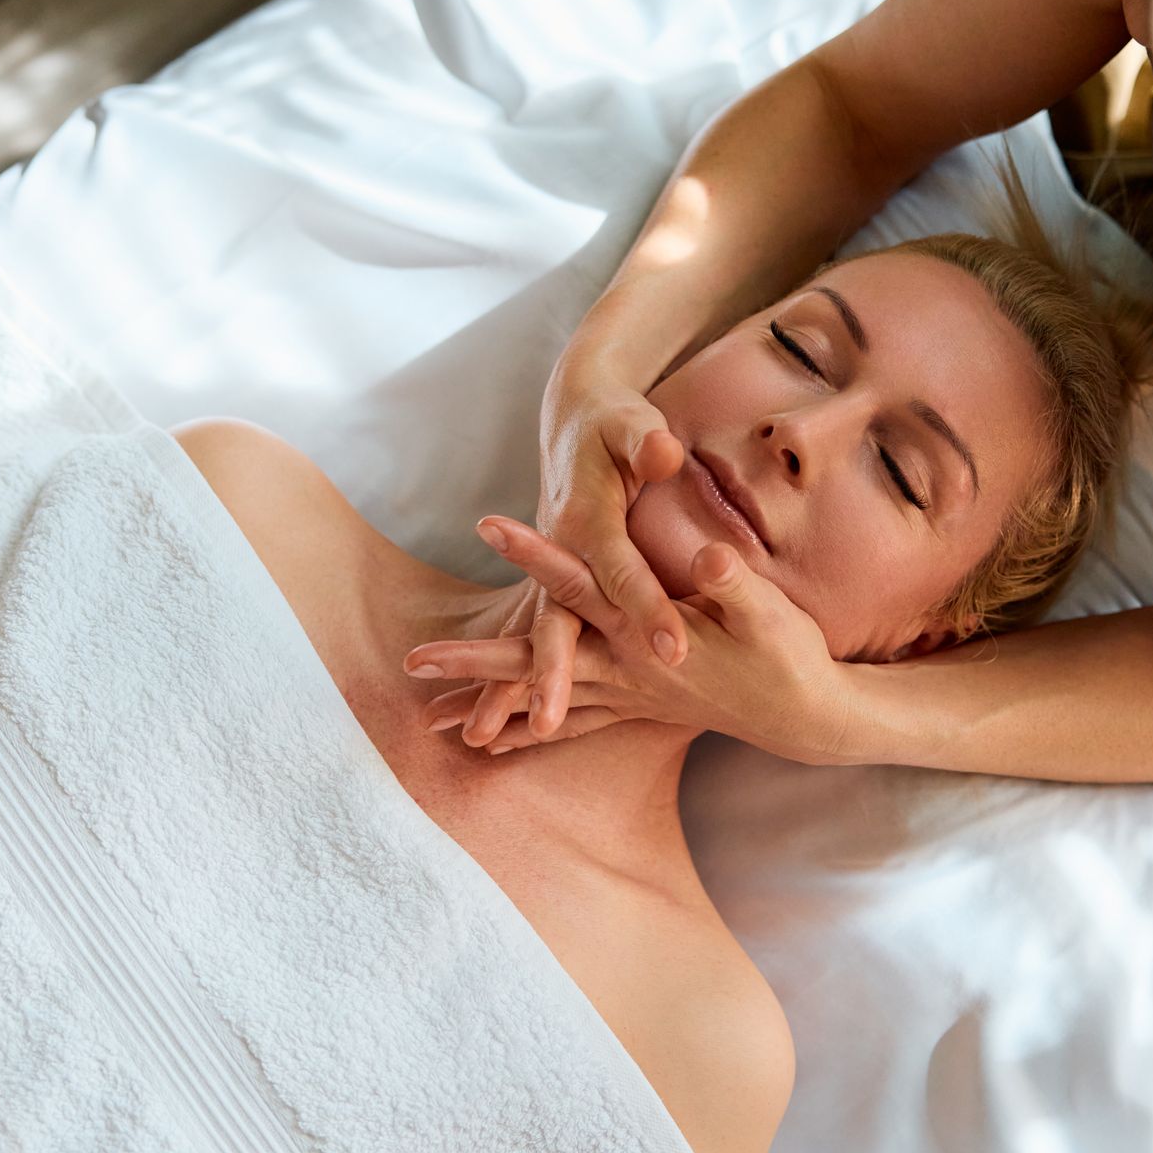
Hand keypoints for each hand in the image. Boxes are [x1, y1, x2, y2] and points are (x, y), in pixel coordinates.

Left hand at [404, 517, 857, 764]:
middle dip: (473, 660)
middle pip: (536, 659)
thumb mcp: (768, 612)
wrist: (807, 718)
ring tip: (425, 716)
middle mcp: (624, 670)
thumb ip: (731, 584)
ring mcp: (628, 694)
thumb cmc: (790, 656)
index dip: (535, 551)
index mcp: (645, 634)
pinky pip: (571, 723)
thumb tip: (706, 558)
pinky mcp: (637, 707)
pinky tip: (494, 742)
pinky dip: (529, 731)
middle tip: (411, 659)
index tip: (488, 522)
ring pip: (542, 699)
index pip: (579, 582)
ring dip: (486, 703)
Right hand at [455, 380, 681, 744]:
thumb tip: (660, 452)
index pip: (621, 571)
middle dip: (550, 673)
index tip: (674, 651)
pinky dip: (508, 679)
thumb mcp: (632, 422)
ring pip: (526, 638)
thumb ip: (645, 442)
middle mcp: (560, 552)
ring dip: (503, 687)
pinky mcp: (547, 585)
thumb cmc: (614, 422)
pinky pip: (526, 639)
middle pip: (554, 620)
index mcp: (587, 519)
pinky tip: (492, 724)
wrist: (574, 414)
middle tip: (550, 722)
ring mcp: (547, 572)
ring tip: (478, 738)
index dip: (647, 609)